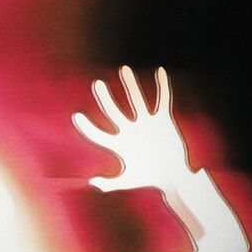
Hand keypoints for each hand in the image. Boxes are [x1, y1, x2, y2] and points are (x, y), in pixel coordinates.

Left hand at [73, 66, 191, 191]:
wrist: (174, 177)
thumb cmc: (151, 179)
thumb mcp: (129, 181)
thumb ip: (112, 183)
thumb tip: (93, 183)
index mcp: (120, 144)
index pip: (99, 134)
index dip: (87, 127)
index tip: (77, 116)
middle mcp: (130, 130)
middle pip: (114, 111)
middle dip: (105, 98)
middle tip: (97, 83)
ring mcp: (146, 123)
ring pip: (136, 100)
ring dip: (130, 85)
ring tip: (124, 69)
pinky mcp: (163, 120)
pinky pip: (163, 100)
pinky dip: (163, 86)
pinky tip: (160, 72)